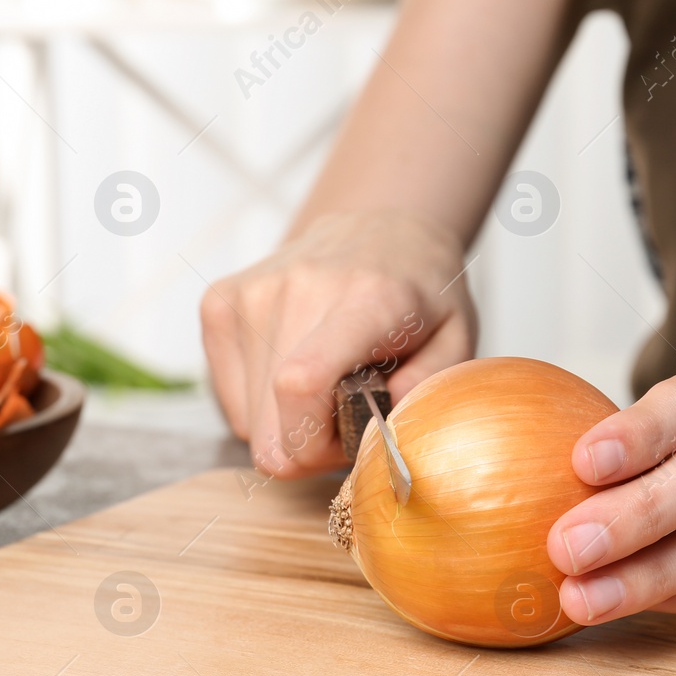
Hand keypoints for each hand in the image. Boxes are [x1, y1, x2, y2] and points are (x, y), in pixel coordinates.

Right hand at [200, 211, 476, 477]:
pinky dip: (262, 404)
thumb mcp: (456, 344)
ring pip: (249, 422)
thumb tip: (372, 435)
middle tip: (346, 416)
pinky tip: (295, 370)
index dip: (314, 444)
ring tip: (325, 387)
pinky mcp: (219, 303)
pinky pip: (230, 400)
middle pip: (269, 425)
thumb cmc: (421, 295)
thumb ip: (423, 394)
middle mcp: (298, 288)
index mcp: (367, 298)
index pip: (300, 385)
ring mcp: (249, 294)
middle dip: (309, 445)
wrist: (381, 230)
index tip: (347, 440)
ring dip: (287, 423)